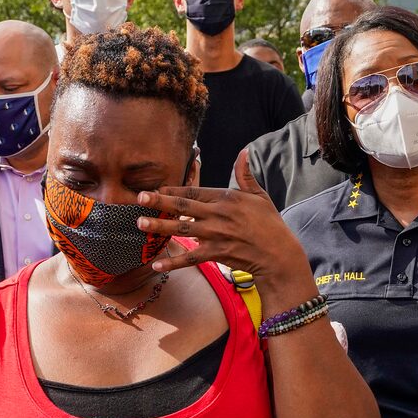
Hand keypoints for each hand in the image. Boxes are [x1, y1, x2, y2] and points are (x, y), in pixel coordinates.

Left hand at [136, 150, 316, 306]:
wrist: (279, 255)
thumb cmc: (269, 224)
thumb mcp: (259, 196)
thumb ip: (245, 175)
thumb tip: (243, 152)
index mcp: (226, 198)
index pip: (194, 191)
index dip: (174, 190)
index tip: (156, 188)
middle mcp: (218, 215)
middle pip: (184, 207)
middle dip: (160, 202)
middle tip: (139, 198)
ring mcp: (216, 235)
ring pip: (183, 229)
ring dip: (160, 227)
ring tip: (140, 224)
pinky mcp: (217, 253)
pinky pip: (191, 257)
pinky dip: (174, 262)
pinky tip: (157, 265)